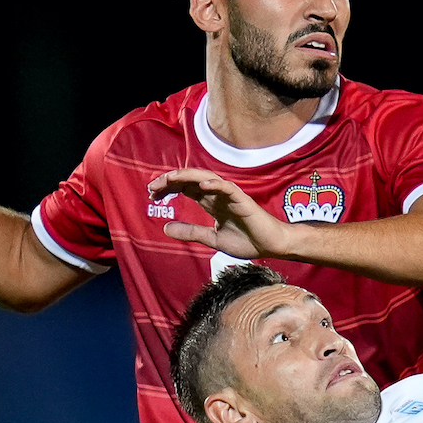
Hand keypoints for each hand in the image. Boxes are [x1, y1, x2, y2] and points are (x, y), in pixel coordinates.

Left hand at [153, 169, 300, 259]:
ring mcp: (230, 195)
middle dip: (171, 180)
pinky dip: (215, 184)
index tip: (152, 194)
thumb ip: (191, 232)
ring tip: (170, 178)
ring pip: (206, 178)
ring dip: (187, 176)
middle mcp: (218, 195)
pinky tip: (202, 185)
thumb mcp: (212, 239)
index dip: (168, 188)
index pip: (185, 188)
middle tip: (152, 187)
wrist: (271, 245)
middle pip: (190, 180)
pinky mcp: (243, 199)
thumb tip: (165, 227)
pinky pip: (227, 187)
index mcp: (211, 202)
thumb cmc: (247, 240)